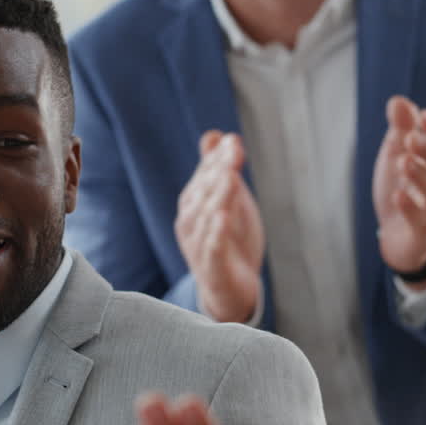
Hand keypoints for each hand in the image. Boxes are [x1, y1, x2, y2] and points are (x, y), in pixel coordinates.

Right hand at [175, 131, 264, 322]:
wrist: (229, 289)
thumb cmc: (227, 241)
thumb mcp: (226, 201)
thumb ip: (218, 170)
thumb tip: (216, 135)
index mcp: (193, 204)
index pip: (203, 176)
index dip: (217, 159)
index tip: (234, 142)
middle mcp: (190, 223)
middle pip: (202, 193)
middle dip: (218, 170)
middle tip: (234, 152)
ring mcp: (198, 246)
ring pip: (205, 217)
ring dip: (217, 195)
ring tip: (230, 176)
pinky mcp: (211, 268)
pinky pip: (211, 249)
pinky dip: (215, 233)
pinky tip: (222, 217)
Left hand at [373, 96, 425, 285]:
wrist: (394, 235)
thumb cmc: (403, 189)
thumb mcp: (396, 154)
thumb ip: (400, 129)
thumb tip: (398, 101)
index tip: (424, 117)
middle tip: (411, 139)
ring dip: (422, 177)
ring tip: (403, 163)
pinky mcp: (423, 235)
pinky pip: (423, 223)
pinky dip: (412, 208)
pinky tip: (399, 195)